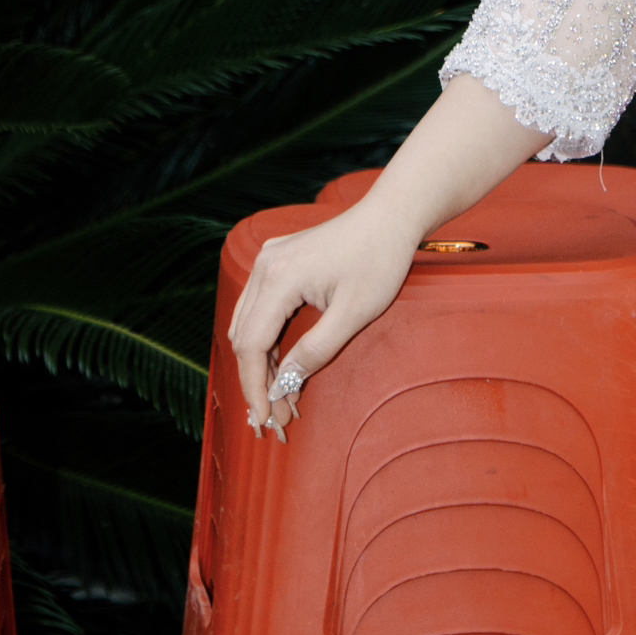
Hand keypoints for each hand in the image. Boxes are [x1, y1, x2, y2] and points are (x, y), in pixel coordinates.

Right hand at [228, 197, 419, 437]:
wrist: (391, 216)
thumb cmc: (380, 259)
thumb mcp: (354, 313)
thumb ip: (315, 351)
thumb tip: (283, 385)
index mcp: (280, 277)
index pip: (251, 344)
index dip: (255, 386)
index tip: (266, 418)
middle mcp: (265, 265)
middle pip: (244, 336)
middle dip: (257, 380)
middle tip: (277, 417)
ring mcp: (268, 259)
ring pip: (248, 324)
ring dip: (261, 362)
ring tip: (281, 398)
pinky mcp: (277, 260)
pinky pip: (259, 307)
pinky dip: (267, 339)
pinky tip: (282, 365)